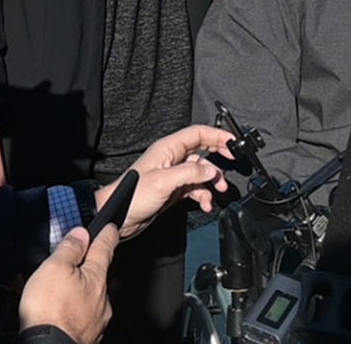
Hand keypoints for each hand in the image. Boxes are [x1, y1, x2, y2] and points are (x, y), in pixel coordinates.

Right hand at [18, 226, 116, 343]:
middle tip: (77, 265)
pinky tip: (64, 317)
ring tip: (63, 296)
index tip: (111, 228)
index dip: (107, 234)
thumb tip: (81, 234)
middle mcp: (102, 298)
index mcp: (96, 276)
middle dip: (90, 269)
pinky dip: (76, 315)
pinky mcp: (89, 337)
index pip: (105, 247)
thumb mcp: (55, 268)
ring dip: (82, 294)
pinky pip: (85, 319)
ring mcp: (97, 319)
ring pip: (93, 299)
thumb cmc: (51, 312)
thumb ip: (70, 249)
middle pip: (99, 275)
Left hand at [98, 124, 234, 238]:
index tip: (232, 143)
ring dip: (211, 183)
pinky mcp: (173, 190)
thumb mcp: (163, 181)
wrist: (118, 217)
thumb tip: (210, 171)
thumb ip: (189, 173)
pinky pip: (195, 188)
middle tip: (231, 165)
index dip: (217, 135)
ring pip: (201, 173)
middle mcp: (172, 159)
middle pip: (203, 152)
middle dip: (218, 160)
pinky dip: (203, 195)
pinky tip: (205, 204)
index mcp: (168, 149)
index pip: (198, 133)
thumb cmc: (132, 196)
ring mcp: (173, 175)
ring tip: (217, 193)